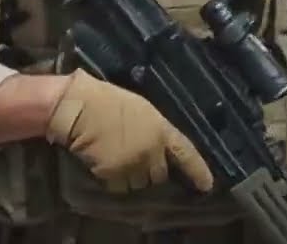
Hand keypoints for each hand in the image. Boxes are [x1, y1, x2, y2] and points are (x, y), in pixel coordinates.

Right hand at [45, 70, 213, 194]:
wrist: (79, 107)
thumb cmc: (105, 100)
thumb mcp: (140, 109)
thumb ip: (153, 129)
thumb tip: (156, 146)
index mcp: (161, 129)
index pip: (186, 153)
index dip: (198, 170)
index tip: (206, 185)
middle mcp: (152, 151)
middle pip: (159, 175)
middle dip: (150, 171)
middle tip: (134, 160)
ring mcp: (133, 164)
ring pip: (138, 184)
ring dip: (131, 178)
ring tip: (117, 162)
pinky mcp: (114, 175)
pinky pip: (118, 187)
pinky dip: (113, 181)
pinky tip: (104, 166)